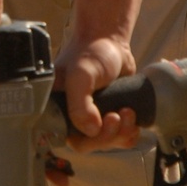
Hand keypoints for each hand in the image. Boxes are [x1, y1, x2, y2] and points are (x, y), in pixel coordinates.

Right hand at [56, 34, 139, 150]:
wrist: (111, 41)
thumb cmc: (90, 53)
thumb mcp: (81, 75)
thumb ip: (80, 103)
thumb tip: (91, 130)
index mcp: (55, 108)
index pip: (64, 138)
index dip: (83, 139)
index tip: (98, 125)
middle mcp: (70, 116)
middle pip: (88, 144)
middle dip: (107, 135)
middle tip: (116, 116)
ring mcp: (91, 118)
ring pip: (106, 143)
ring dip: (121, 132)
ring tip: (127, 110)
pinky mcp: (108, 117)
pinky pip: (120, 138)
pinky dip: (129, 132)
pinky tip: (131, 115)